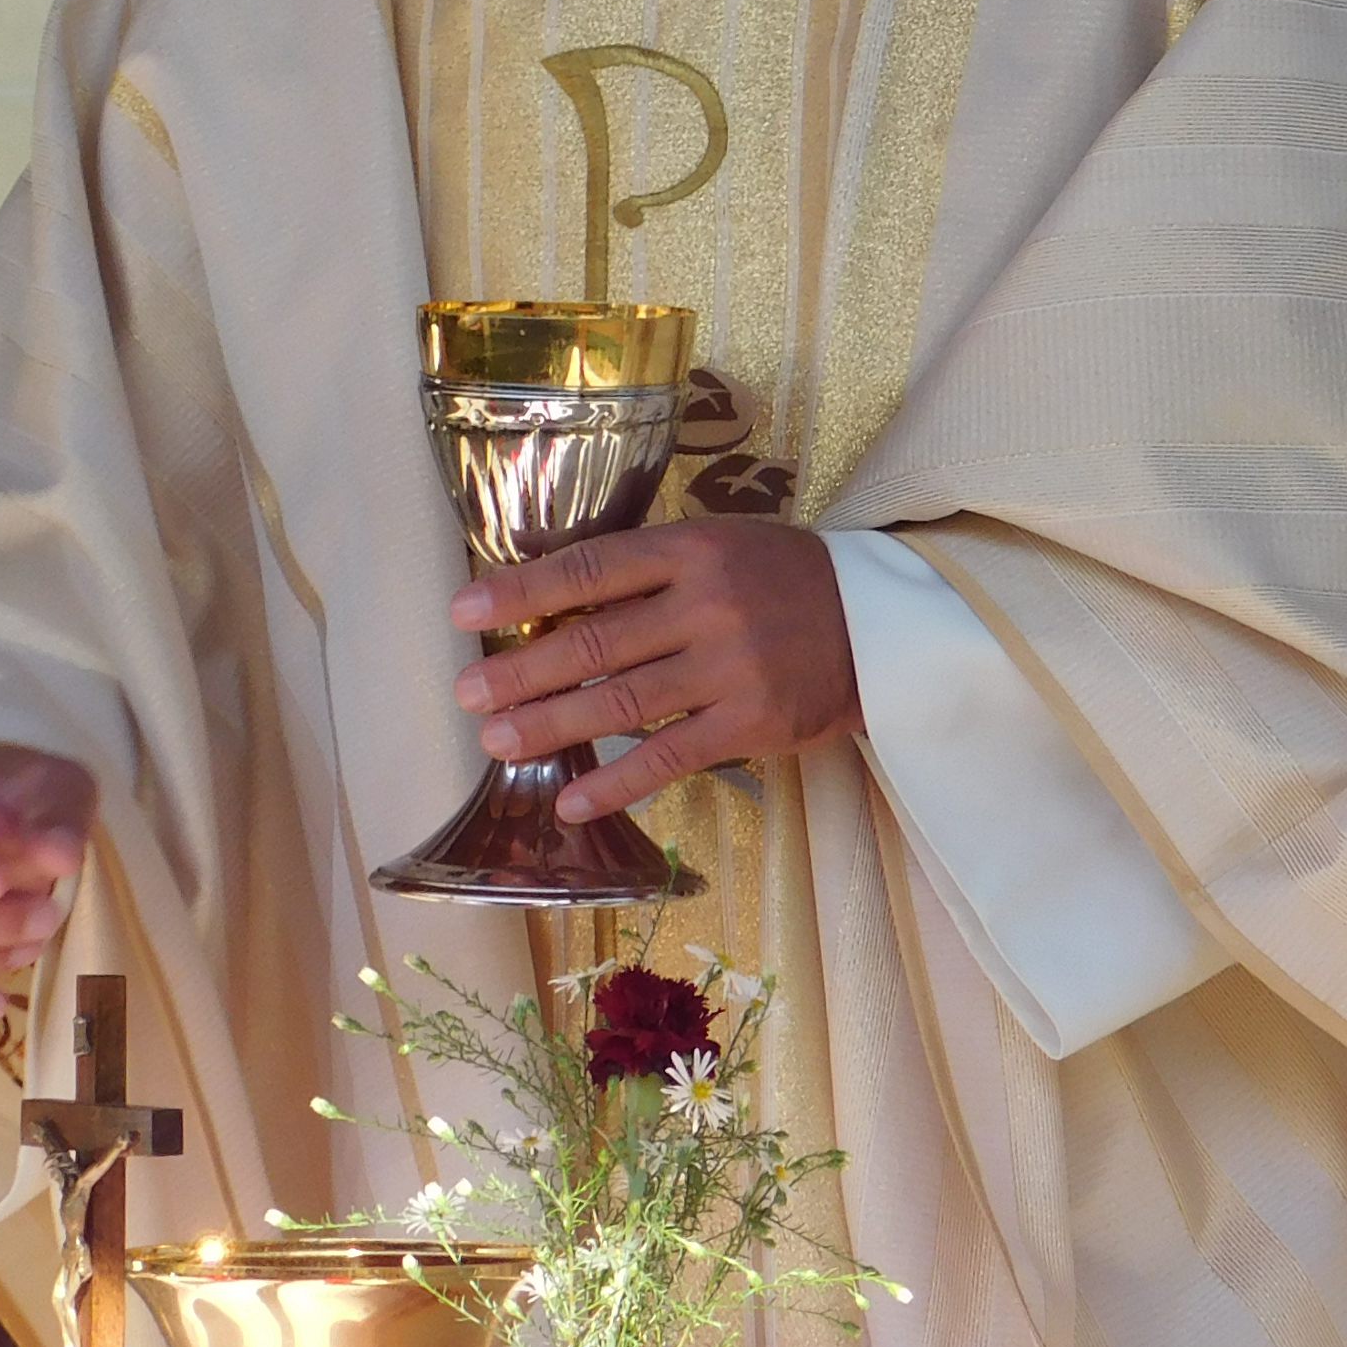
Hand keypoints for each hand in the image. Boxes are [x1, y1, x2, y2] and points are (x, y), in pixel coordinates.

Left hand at [452, 517, 865, 826]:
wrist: (883, 625)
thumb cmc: (785, 580)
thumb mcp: (723, 546)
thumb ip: (650, 571)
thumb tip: (551, 606)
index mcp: (694, 549)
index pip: (591, 569)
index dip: (522, 592)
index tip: (463, 612)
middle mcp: (709, 605)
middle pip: (595, 642)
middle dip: (521, 672)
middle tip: (466, 695)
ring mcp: (732, 667)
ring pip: (621, 703)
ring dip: (550, 726)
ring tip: (496, 741)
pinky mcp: (752, 723)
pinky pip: (669, 757)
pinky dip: (615, 783)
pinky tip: (570, 799)